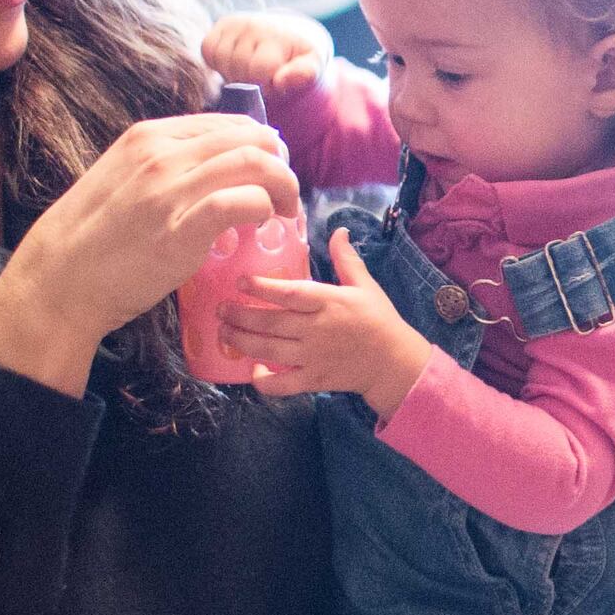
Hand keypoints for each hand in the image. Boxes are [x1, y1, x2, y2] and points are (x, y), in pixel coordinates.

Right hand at [0, 113, 297, 393]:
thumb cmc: (94, 239)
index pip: (229, 124)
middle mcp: (163, 152)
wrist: (59, 279)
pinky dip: (265, 208)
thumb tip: (213, 171)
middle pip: (251, 138)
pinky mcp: (181, 226)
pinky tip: (262, 225)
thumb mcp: (124, 180)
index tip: (268, 173)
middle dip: (280, 164)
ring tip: (282, 211)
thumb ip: (166, 168)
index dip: (261, 146)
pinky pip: (244, 201)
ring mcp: (171, 187)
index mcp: (150, 136)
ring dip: (283, 186)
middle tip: (283, 194)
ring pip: (256, 163)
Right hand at [202, 9, 333, 99]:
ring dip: (233, 73)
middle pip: (237, 68)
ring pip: (220, 60)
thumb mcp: (313, 68)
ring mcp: (238, 22)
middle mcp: (256, 23)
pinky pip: (208, 50)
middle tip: (264, 78)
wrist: (295, 35)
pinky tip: (236, 62)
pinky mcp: (223, 23)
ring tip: (251, 70)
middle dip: (250, 81)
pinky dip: (218, 61)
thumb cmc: (302, 59)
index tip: (278, 82)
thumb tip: (282, 81)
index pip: (258, 71)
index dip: (267, 85)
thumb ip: (304, 75)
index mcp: (279, 35)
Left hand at [217, 227, 436, 418]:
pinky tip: (253, 370)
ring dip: (242, 342)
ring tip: (224, 333)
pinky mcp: (313, 380)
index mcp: (329, 302)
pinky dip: (263, 381)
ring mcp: (312, 357)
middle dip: (240, 316)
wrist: (393, 363)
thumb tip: (338, 230)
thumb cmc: (379, 320)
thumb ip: (346, 259)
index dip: (263, 287)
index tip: (240, 281)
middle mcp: (316, 330)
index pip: (290, 294)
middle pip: (270, 322)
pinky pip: (281, 385)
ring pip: (268, 350)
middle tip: (220, 309)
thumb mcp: (365, 286)